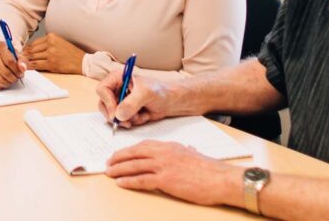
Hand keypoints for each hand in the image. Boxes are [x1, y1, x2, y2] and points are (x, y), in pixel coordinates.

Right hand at [0, 42, 25, 89]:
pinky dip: (0, 85)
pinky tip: (4, 81)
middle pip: (5, 72)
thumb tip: (22, 68)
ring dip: (8, 83)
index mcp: (0, 46)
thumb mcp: (18, 56)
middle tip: (16, 78)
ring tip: (11, 80)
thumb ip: (23, 61)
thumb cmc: (10, 56)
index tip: (20, 73)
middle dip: (13, 78)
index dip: (17, 70)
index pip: (9, 61)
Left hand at [23, 33, 84, 73]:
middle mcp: (51, 43)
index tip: (22, 53)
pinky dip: (30, 66)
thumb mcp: (59, 42)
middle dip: (24, 55)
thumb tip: (31, 50)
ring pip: (32, 57)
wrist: (82, 62)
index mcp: (52, 36)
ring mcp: (51, 53)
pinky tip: (26, 67)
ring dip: (25, 61)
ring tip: (20, 63)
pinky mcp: (51, 63)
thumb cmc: (71, 53)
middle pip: (32, 49)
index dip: (26, 49)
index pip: (34, 43)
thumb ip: (46, 44)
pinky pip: (36, 64)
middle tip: (18, 59)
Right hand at [96, 67, 172, 128]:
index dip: (107, 102)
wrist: (169, 101)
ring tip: (140, 115)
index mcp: (118, 78)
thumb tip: (119, 115)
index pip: (102, 89)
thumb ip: (132, 103)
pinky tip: (143, 116)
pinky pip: (120, 121)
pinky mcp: (124, 111)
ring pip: (112, 115)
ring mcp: (119, 101)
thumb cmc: (159, 91)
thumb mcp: (146, 94)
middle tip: (126, 122)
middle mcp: (116, 89)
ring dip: (126, 119)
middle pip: (103, 104)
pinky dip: (132, 121)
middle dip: (116, 115)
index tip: (116, 113)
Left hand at [105, 140, 241, 206]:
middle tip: (108, 162)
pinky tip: (120, 183)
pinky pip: (141, 180)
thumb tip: (184, 151)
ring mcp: (164, 166)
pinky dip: (128, 181)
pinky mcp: (166, 180)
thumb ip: (184, 153)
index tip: (120, 154)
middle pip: (135, 153)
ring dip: (119, 169)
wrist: (220, 179)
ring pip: (134, 166)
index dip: (129, 150)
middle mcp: (164, 153)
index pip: (143, 145)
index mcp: (170, 146)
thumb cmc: (210, 170)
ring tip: (109, 173)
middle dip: (119, 158)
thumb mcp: (193, 155)